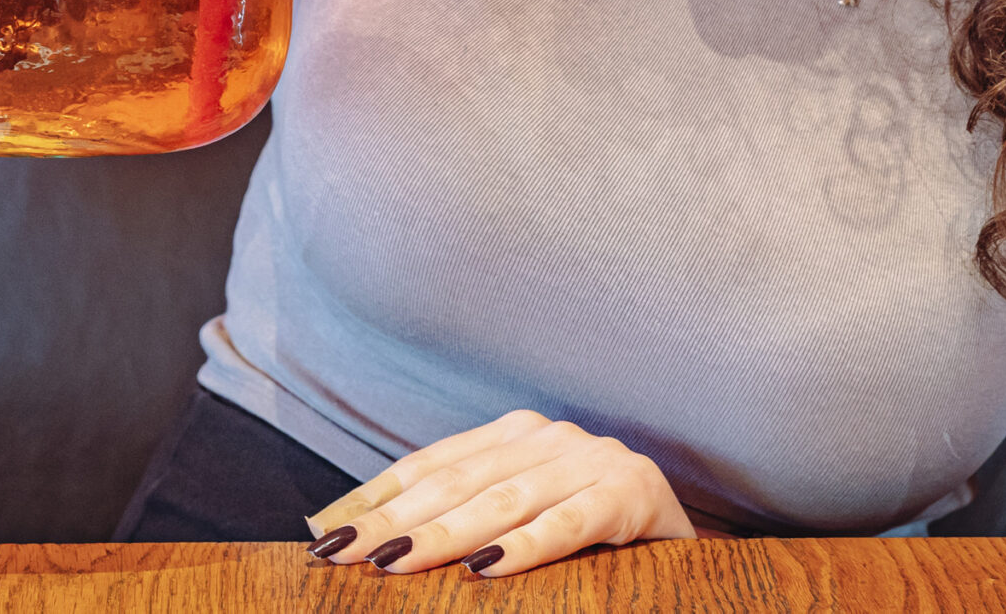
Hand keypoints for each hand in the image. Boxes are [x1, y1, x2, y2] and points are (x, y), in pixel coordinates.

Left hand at [304, 410, 695, 576]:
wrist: (684, 546)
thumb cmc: (591, 539)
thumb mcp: (521, 518)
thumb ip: (461, 519)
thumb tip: (358, 540)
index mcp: (514, 436)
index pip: (429, 465)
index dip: (373, 496)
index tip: (321, 531)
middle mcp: (547, 438)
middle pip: (454, 482)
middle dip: (390, 519)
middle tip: (339, 553)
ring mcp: (590, 461)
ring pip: (502, 501)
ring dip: (442, 535)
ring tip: (392, 562)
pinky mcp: (630, 496)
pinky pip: (569, 524)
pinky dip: (525, 546)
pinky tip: (486, 569)